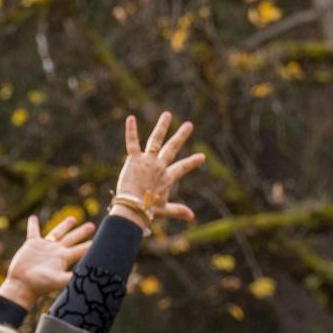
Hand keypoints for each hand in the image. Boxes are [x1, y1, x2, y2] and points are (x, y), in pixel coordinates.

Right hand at [1, 214, 96, 305]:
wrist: (22, 285)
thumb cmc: (40, 284)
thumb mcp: (58, 280)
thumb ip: (72, 278)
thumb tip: (87, 276)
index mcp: (64, 258)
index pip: (81, 250)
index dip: (90, 245)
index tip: (102, 240)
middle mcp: (56, 251)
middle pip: (72, 238)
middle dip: (82, 232)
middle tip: (92, 225)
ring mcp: (45, 247)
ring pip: (57, 233)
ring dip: (65, 225)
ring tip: (73, 219)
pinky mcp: (31, 245)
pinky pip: (33, 232)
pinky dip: (33, 225)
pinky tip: (33, 218)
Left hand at [113, 112, 205, 229]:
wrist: (133, 207)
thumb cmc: (147, 211)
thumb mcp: (164, 210)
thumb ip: (178, 211)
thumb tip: (192, 217)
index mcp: (167, 178)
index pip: (182, 167)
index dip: (192, 162)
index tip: (202, 156)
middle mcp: (159, 166)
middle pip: (172, 148)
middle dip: (181, 136)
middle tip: (189, 124)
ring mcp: (147, 161)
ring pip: (156, 141)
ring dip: (162, 127)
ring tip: (167, 114)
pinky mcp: (134, 160)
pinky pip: (133, 143)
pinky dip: (131, 131)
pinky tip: (130, 118)